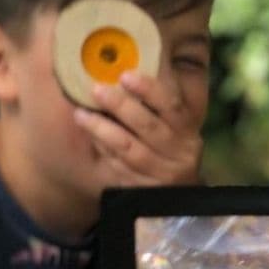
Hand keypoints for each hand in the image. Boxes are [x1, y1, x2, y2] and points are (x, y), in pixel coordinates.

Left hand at [73, 72, 202, 186]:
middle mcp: (179, 153)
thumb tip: (124, 73)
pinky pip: (121, 168)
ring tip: (81, 115)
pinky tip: (92, 138)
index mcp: (187, 131)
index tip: (125, 76)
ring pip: (130, 149)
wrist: (176, 195)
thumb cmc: (169, 150)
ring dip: (103, 130)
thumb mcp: (174, 129)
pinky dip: (105, 151)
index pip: (171, 106)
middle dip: (120, 106)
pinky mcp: (145, 189)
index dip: (149, 90)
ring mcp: (162, 174)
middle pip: (148, 126)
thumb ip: (157, 106)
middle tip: (96, 90)